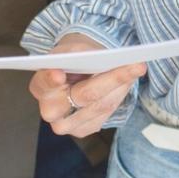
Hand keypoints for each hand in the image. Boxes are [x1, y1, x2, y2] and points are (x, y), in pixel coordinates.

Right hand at [30, 34, 145, 137]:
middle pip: (81, 96)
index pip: (44, 84)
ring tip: (138, 68)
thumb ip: (83, 54)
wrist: (77, 71)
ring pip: (100, 106)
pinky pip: (105, 114)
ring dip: (122, 86)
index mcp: (40, 85)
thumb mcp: (75, 48)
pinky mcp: (83, 129)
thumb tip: (108, 60)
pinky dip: (119, 95)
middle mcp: (50, 109)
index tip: (59, 74)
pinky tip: (129, 80)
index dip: (51, 80)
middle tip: (136, 65)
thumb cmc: (74, 57)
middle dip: (112, 79)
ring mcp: (66, 124)